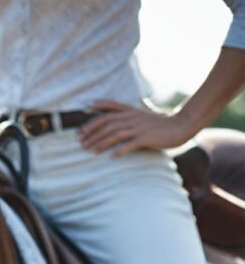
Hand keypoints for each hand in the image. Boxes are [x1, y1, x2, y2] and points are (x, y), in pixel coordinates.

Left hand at [78, 101, 194, 155]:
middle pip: (107, 122)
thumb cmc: (161, 123)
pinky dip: (121, 150)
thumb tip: (115, 123)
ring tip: (90, 150)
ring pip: (115, 133)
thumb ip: (129, 117)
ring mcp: (139, 127)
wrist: (182, 125)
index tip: (84, 111)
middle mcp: (133, 117)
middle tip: (81, 141)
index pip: (110, 107)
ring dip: (101, 142)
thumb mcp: (143, 116)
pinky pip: (131, 144)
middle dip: (92, 132)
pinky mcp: (146, 137)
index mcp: (131, 111)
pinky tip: (112, 156)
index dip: (97, 107)